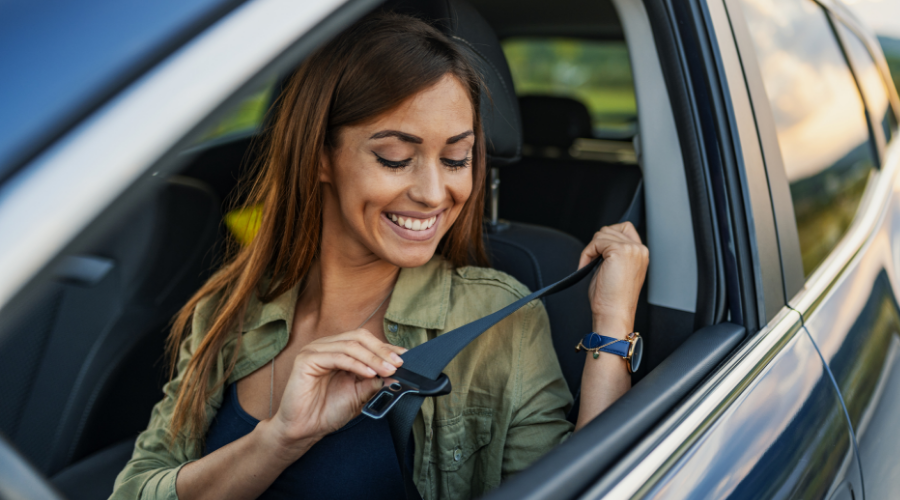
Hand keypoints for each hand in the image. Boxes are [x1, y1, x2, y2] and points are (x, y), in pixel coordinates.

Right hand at [265, 329, 405, 455]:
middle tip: (398, 364)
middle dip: (382, 350)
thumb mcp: (360, 395)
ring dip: (373, 358)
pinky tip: (369, 373)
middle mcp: (327, 346)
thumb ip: (375, 382)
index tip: (406, 358)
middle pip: (360, 337)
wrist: (304, 430)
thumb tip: (397, 373)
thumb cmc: (327, 411)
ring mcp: (315, 350)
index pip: (366, 340)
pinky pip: (337, 356)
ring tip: (388, 370)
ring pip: (351, 346)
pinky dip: (356, 364)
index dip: (387, 347)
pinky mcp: (306, 359)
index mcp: (339, 350)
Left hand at [578, 222, 648, 336]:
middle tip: (592, 262)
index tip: (599, 255)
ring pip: (602, 233)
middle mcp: (640, 250)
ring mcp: (631, 249)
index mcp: (641, 254)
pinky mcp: (620, 251)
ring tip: (589, 266)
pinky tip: (586, 266)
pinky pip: (596, 241)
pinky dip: (587, 253)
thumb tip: (600, 242)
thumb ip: (612, 253)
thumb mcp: (616, 270)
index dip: (608, 238)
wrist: (614, 314)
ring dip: (591, 249)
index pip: (625, 229)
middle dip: (597, 244)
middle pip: (611, 229)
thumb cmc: (612, 299)